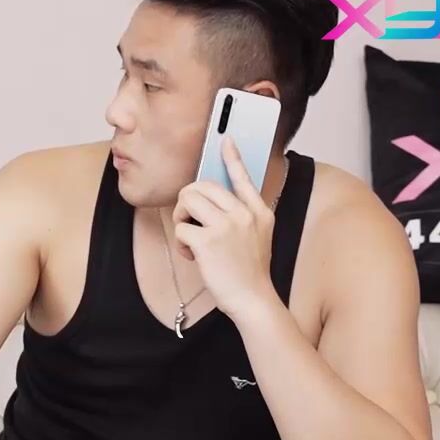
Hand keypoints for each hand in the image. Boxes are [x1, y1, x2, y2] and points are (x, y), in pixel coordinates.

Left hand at [170, 136, 279, 318]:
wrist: (254, 299)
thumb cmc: (250, 271)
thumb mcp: (258, 237)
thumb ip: (243, 216)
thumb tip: (214, 200)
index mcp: (259, 211)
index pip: (243, 177)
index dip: (232, 157)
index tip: (225, 140)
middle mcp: (244, 214)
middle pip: (201, 186)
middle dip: (188, 202)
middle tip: (191, 222)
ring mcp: (227, 226)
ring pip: (187, 200)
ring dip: (181, 218)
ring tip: (191, 238)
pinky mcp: (208, 242)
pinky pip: (180, 228)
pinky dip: (181, 243)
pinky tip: (192, 255)